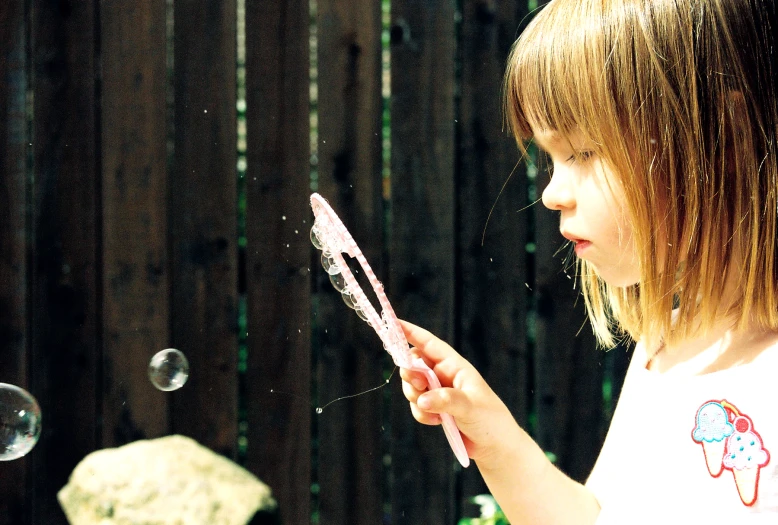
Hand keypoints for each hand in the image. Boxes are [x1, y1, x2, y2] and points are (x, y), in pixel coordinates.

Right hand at [399, 319, 518, 463]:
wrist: (495, 446)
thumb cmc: (490, 420)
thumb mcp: (470, 407)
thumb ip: (446, 400)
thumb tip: (422, 399)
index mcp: (454, 366)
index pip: (429, 343)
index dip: (411, 332)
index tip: (393, 323)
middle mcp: (444, 375)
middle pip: (414, 364)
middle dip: (410, 374)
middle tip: (419, 387)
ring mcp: (438, 392)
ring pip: (412, 386)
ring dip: (416, 398)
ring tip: (435, 413)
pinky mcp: (434, 408)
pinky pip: (416, 406)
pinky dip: (422, 414)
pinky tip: (437, 422)